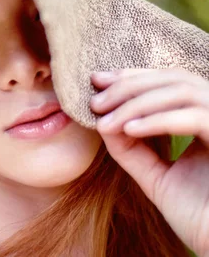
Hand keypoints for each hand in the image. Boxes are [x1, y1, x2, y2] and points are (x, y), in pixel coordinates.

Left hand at [90, 68, 208, 255]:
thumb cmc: (197, 216)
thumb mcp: (155, 176)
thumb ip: (131, 148)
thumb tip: (101, 119)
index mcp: (207, 120)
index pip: (170, 82)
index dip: (133, 77)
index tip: (97, 81)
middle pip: (175, 79)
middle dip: (129, 86)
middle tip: (96, 101)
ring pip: (183, 92)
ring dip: (137, 103)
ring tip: (106, 121)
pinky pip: (197, 118)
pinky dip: (159, 120)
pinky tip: (130, 129)